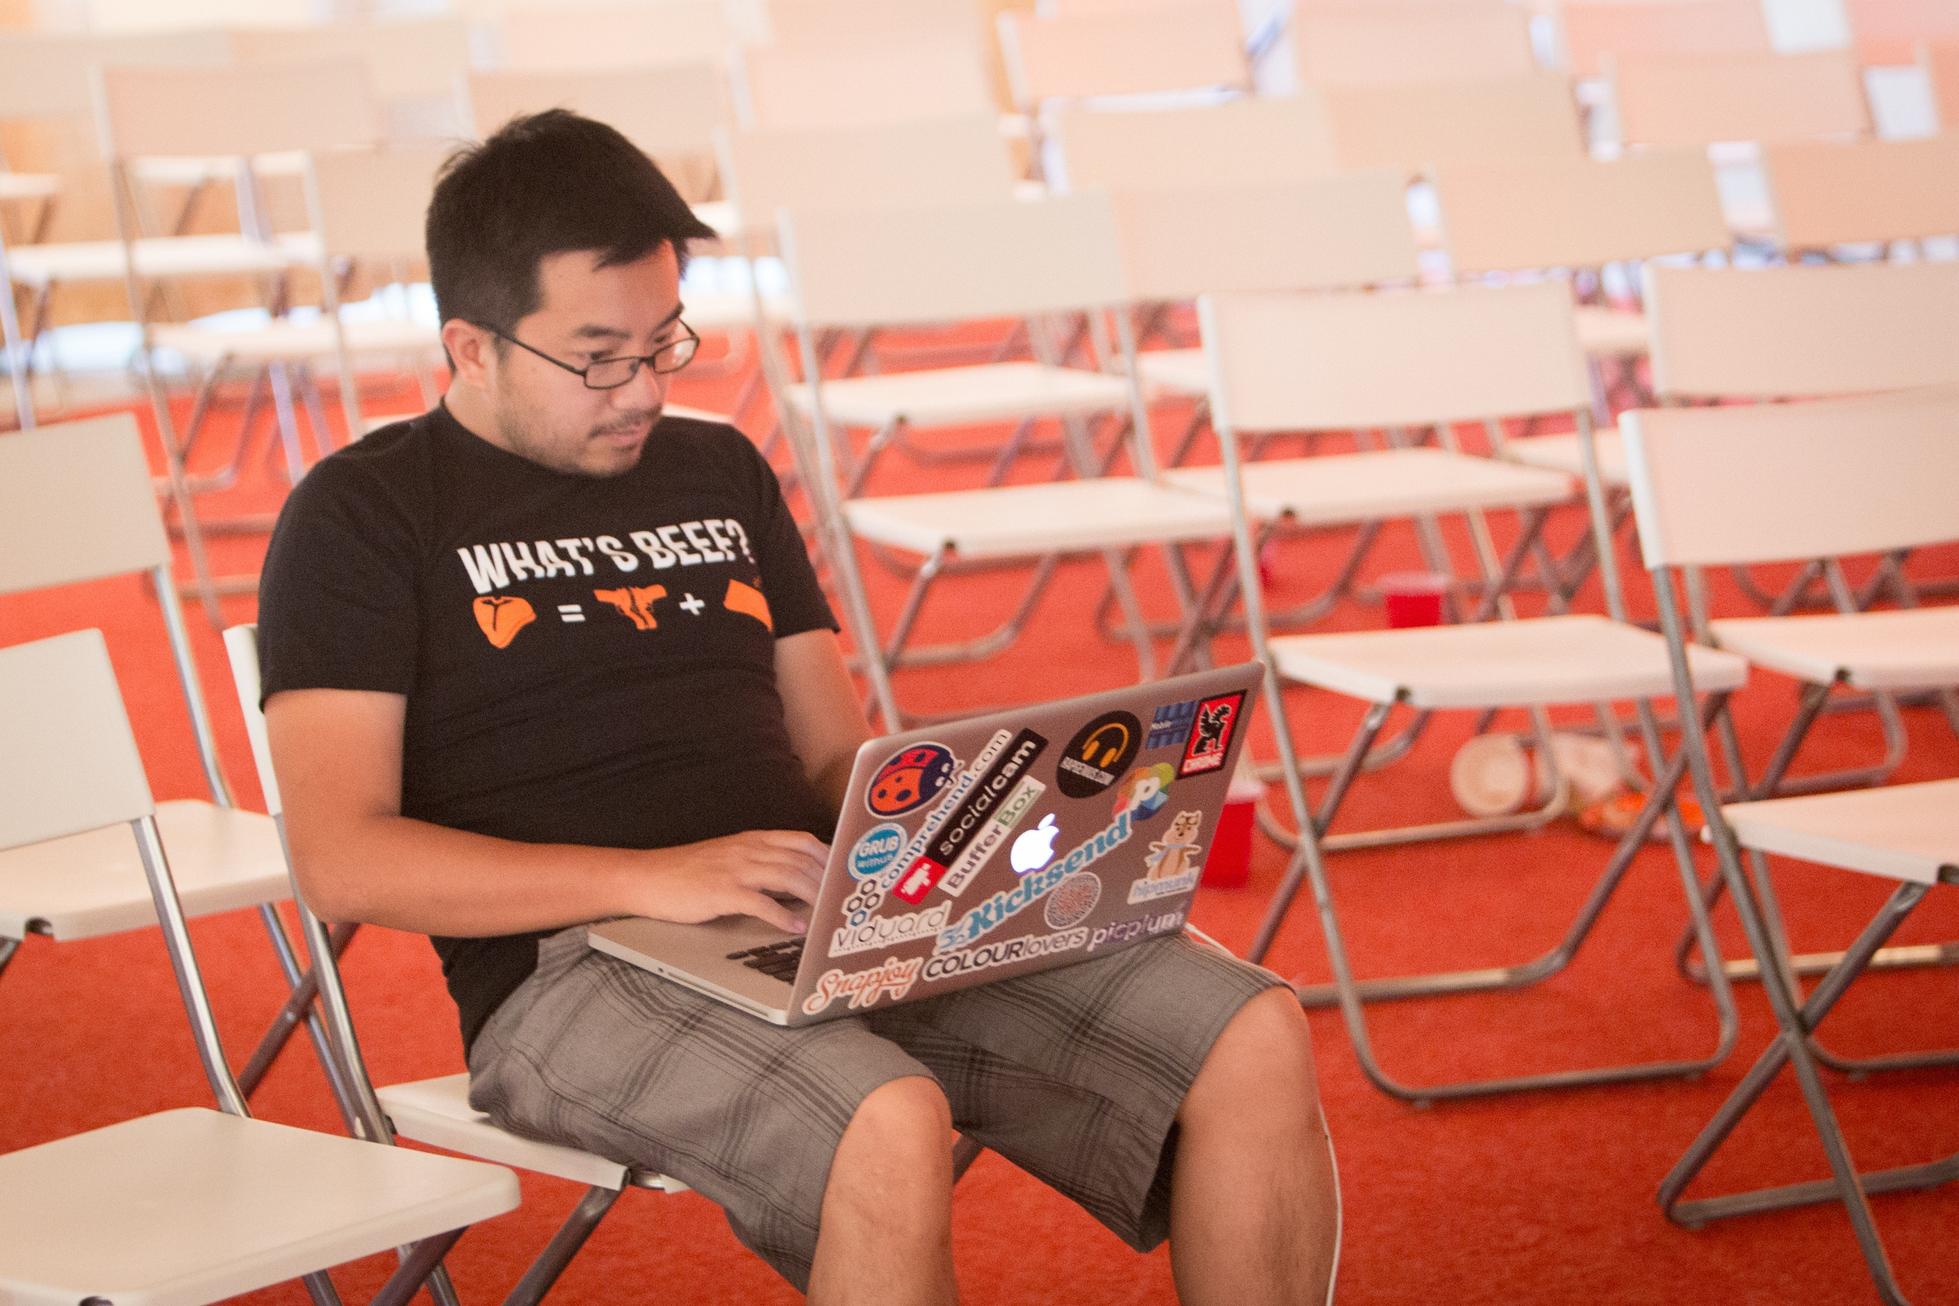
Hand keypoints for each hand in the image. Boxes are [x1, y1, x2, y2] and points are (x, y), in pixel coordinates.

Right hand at [637, 830, 827, 932]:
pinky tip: (796, 928)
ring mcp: (735, 870)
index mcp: (752, 840)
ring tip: (828, 915)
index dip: (829, 857)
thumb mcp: (729, 858)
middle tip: (844, 901)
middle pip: (802, 860)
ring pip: (788, 877)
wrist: (647, 877)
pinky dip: (783, 916)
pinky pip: (761, 903)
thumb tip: (795, 883)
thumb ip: (761, 864)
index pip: (802, 841)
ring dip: (814, 897)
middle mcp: (748, 850)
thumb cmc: (688, 872)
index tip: (846, 874)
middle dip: (828, 881)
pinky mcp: (722, 892)